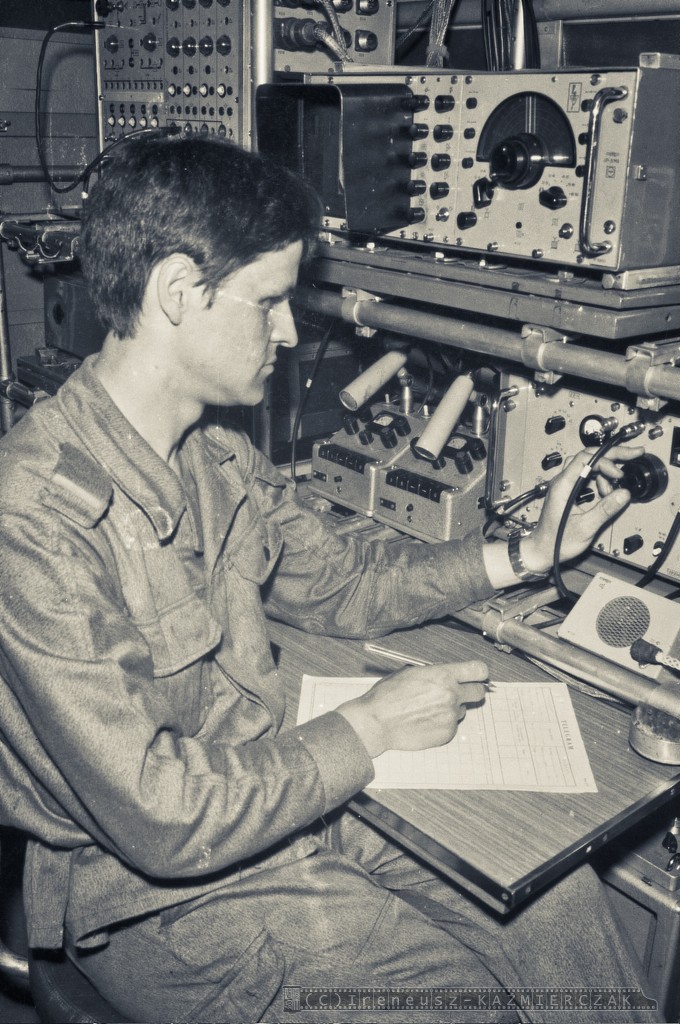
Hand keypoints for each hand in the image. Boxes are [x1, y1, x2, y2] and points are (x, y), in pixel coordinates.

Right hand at [336, 660, 488, 757]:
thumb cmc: (388, 696)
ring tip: (428, 709)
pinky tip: (424, 721)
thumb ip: (434, 673)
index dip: (479, 673)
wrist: (377, 722)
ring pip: (463, 709)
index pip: (478, 670)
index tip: (477, 676)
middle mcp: (451, 694)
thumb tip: (448, 675)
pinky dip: (442, 723)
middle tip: (459, 692)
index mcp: (443, 675)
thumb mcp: (410, 672)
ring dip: (452, 708)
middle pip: (479, 692)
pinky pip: (452, 725)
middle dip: (471, 691)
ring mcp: (451, 716)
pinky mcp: (448, 733)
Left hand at [520, 443, 644, 573]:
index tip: (620, 472)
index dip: (606, 460)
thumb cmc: (556, 541)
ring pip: (588, 466)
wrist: (542, 550)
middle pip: (588, 457)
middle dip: (612, 456)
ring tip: (613, 490)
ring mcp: (565, 485)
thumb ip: (605, 510)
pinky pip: (587, 477)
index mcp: (563, 486)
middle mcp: (562, 482)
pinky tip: (606, 493)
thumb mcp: (585, 527)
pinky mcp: (569, 491)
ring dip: (605, 473)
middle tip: (633, 455)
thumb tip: (623, 494)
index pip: (585, 458)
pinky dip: (600, 481)